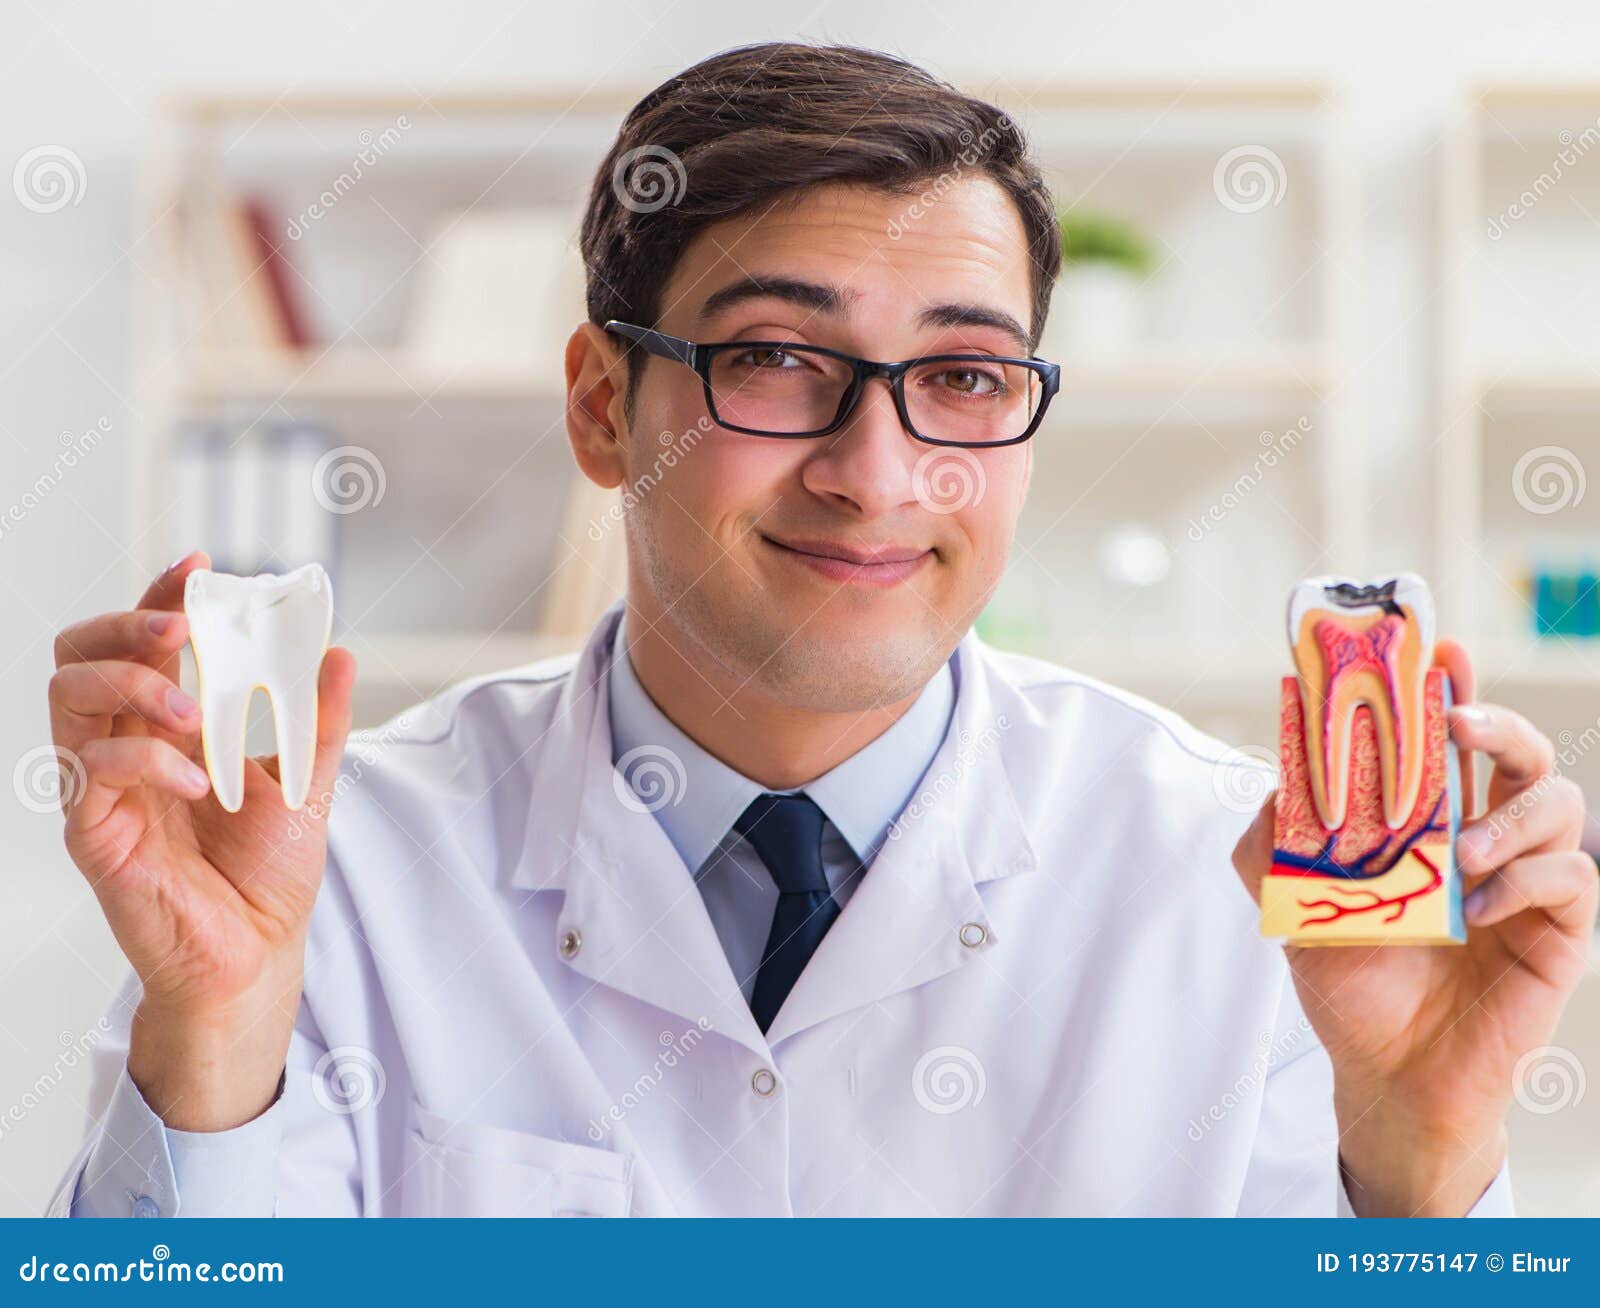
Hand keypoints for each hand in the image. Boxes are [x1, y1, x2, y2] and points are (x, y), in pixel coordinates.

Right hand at [49, 551, 355, 1129]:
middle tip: (183, 630)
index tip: (201, 566)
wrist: (257, 954)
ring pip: (70, 697)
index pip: (143, 643)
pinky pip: (92, 769)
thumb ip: (320, 719)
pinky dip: (146, 758)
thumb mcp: (307, 782)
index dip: (161, 595)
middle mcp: (125, 746)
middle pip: (82, 654)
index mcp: (167, 726)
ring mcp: (102, 786)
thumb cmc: (267, 874)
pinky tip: (195, 779)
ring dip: (133, 685)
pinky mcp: (93, 830)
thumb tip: (338, 652)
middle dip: (127, 624)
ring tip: (193, 709)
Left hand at [1232, 638, 1595, 1215]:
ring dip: (1510, 811)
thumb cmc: (1349, 983)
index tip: (1440, 650)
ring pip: (1561, 802)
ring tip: (1459, 850)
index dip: (1450, 690)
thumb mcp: (1291, 906)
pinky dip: (1528, 878)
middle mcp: (1482, 839)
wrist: (1386, 1072)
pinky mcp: (1558, 933)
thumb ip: (1271, 843)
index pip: (1449, 741)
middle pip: (1519, 751)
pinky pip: (1574, 878)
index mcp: (1426, 822)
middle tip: (1457, 721)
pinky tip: (1481, 904)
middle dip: (1494, 720)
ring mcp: (1526, 882)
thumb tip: (1274, 779)